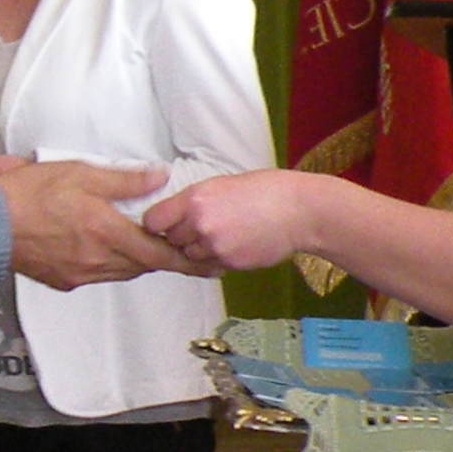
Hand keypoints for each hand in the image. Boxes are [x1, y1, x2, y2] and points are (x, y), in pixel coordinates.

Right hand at [0, 160, 206, 288]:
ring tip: (141, 245)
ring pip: (120, 273)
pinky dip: (108, 264)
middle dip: (161, 258)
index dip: (186, 261)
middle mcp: (97, 261)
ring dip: (134, 261)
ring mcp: (79, 275)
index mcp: (107, 233)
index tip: (207, 266)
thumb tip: (159, 178)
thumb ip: (124, 180)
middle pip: (142, 267)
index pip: (158, 255)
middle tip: (179, 249)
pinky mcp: (62, 281)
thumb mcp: (81, 173)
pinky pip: (96, 276)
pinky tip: (101, 248)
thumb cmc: (29, 193)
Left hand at [143, 170, 307, 272]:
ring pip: (189, 257)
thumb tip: (173, 216)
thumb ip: (193, 202)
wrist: (299, 211)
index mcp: (195, 198)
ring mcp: (215, 246)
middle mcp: (200, 223)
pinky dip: (216, 260)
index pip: (153, 220)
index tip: (165, 224)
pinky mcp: (230, 263)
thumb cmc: (265, 191)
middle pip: (170, 241)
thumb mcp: (221, 185)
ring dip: (198, 251)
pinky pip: (210, 266)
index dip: (157, 224)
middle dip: (180, 237)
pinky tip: (234, 244)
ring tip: (220, 236)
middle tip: (199, 229)